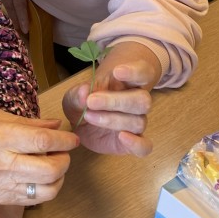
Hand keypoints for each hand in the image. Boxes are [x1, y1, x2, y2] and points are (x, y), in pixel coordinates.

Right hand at [0, 0, 28, 33]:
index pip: (19, 3)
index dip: (23, 17)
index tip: (25, 29)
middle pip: (12, 8)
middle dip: (17, 21)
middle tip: (23, 33)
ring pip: (8, 5)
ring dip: (13, 16)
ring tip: (18, 27)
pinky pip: (6, 0)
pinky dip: (10, 9)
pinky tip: (14, 14)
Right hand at [0, 109, 78, 204]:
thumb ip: (30, 123)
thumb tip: (56, 126)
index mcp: (0, 137)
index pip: (43, 142)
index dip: (64, 141)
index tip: (72, 138)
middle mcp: (2, 163)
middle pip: (50, 170)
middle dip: (65, 160)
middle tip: (64, 152)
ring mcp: (3, 185)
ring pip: (47, 190)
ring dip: (59, 178)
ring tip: (54, 165)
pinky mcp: (3, 198)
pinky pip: (35, 198)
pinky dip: (46, 188)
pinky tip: (41, 176)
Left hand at [62, 42, 158, 156]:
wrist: (82, 121)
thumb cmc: (83, 100)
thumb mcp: (74, 95)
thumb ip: (78, 93)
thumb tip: (84, 91)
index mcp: (128, 82)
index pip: (143, 72)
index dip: (134, 72)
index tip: (117, 72)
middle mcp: (137, 102)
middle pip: (142, 100)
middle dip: (116, 101)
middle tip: (91, 101)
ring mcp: (136, 122)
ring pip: (138, 121)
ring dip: (113, 119)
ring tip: (89, 116)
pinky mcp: (133, 141)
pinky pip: (144, 146)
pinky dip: (136, 143)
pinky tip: (122, 137)